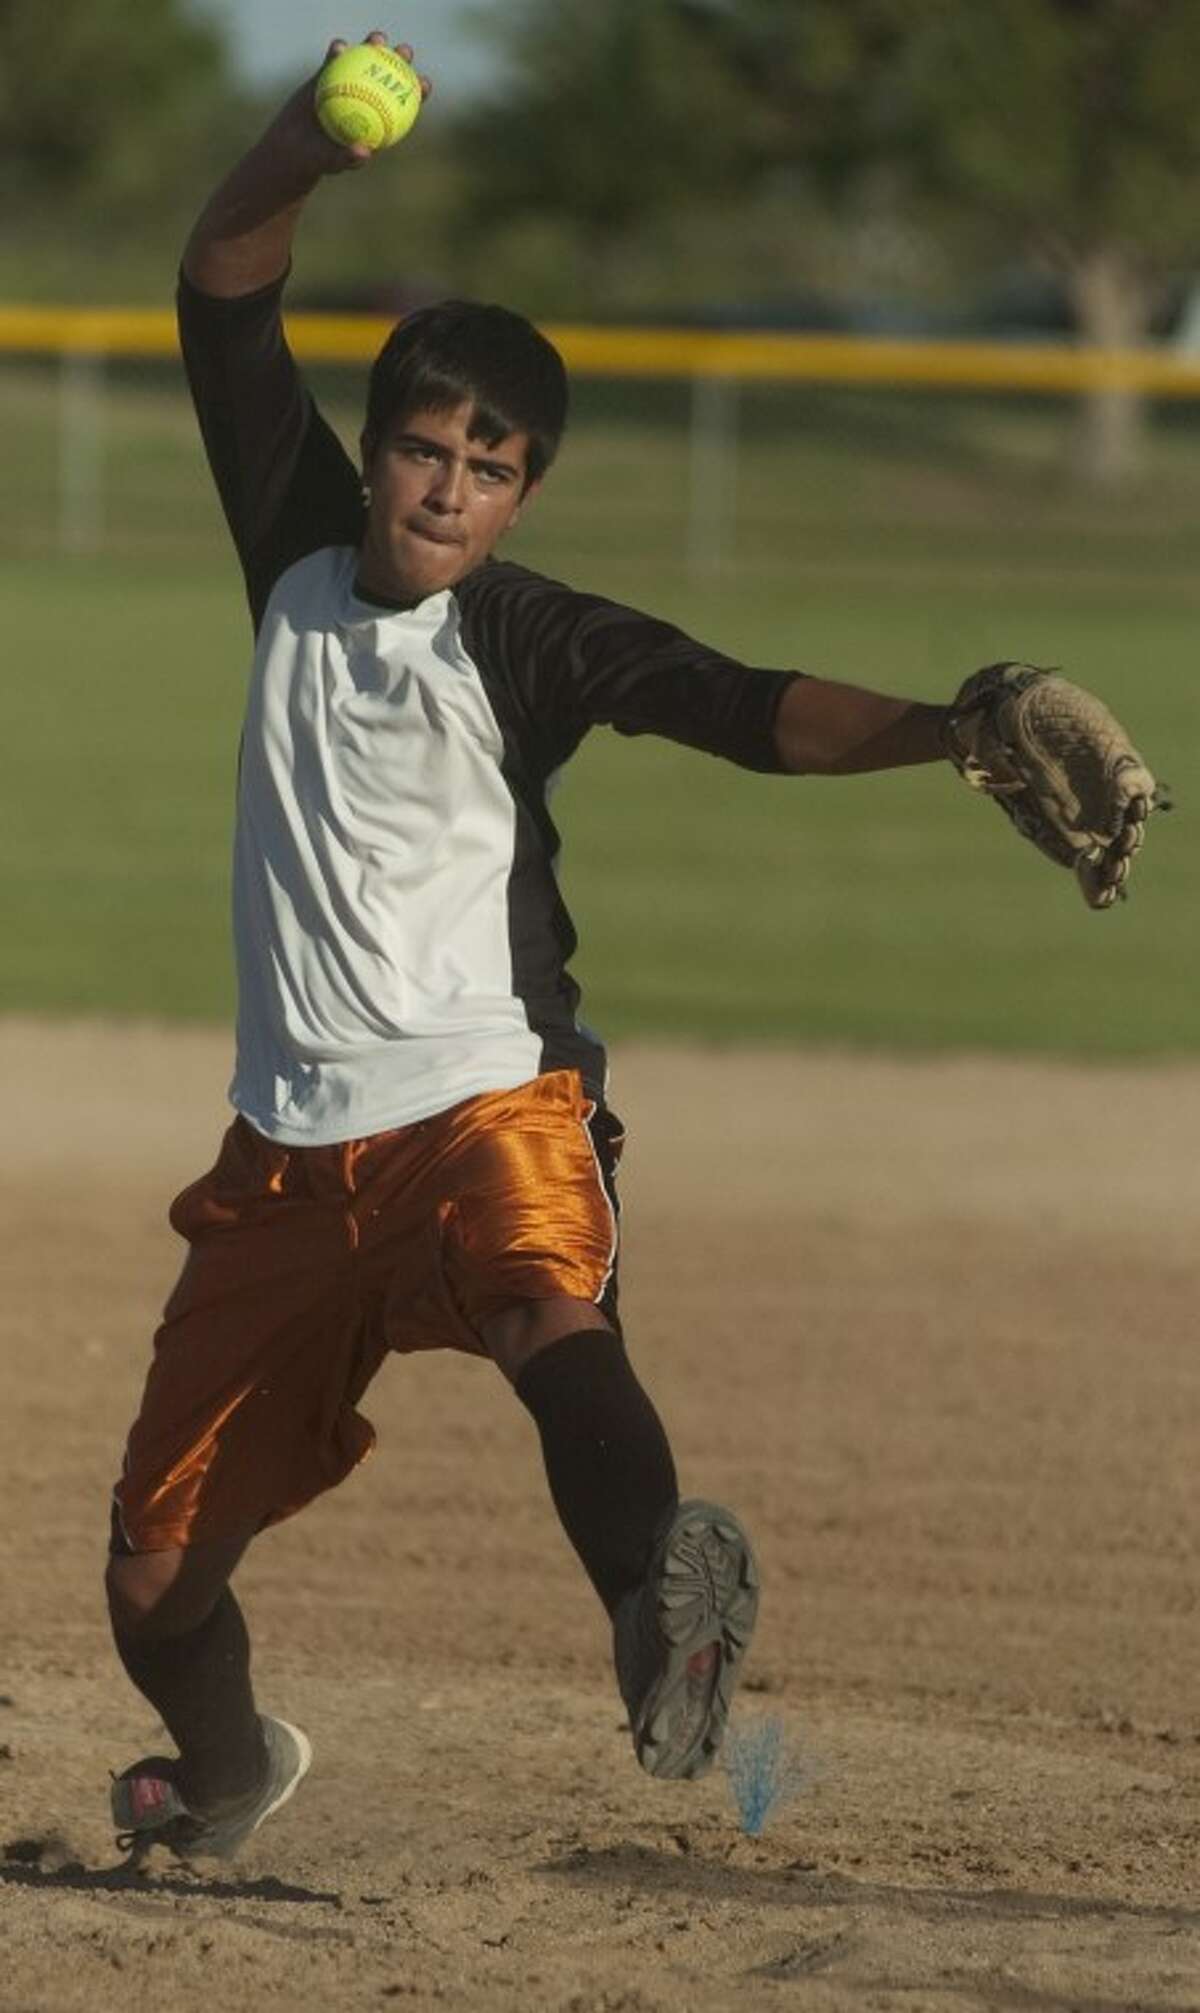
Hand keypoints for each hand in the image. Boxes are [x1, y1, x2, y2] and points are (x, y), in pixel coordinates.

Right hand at [262, 32, 433, 180]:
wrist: (291, 146)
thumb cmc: (317, 159)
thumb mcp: (333, 162)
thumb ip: (349, 158)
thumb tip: (365, 152)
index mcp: (376, 118)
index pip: (403, 104)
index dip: (417, 92)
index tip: (424, 84)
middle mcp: (365, 97)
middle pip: (388, 76)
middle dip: (401, 60)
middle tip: (404, 52)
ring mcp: (347, 83)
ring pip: (364, 61)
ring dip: (372, 47)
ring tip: (376, 39)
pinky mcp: (327, 74)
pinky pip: (334, 59)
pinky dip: (338, 52)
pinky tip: (339, 47)